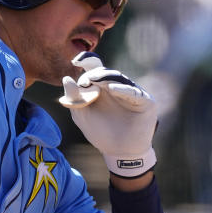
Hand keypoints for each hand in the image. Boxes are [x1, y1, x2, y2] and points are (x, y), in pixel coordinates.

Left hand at [59, 52, 156, 177]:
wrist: (118, 152)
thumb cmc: (101, 132)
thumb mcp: (82, 115)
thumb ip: (74, 98)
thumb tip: (66, 78)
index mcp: (101, 86)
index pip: (94, 68)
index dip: (86, 60)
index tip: (75, 60)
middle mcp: (117, 86)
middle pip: (105, 72)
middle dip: (93, 74)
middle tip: (84, 82)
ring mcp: (132, 92)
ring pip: (119, 78)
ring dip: (105, 77)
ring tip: (93, 80)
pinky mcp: (145, 101)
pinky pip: (134, 92)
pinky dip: (122, 89)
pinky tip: (111, 88)